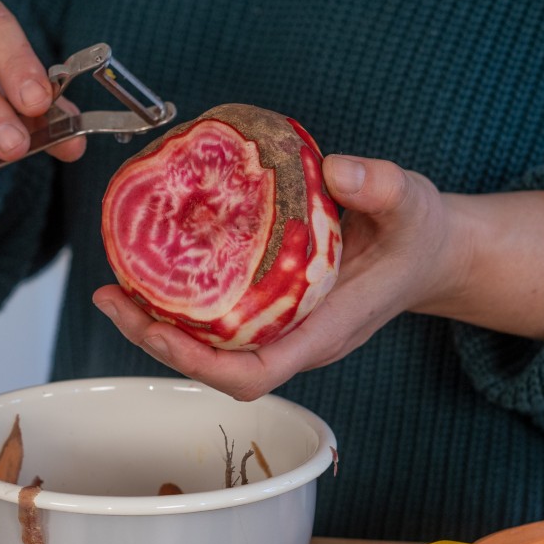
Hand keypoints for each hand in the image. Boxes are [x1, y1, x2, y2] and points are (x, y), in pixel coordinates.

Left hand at [93, 155, 543, 400]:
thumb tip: (337, 170)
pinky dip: (176, 301)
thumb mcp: (414, 203)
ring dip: (155, 324)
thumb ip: (383, 186)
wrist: (432, 251)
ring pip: (207, 346)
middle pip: (214, 366)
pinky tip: (147, 270)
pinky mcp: (269, 305)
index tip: (162, 334)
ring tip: (111, 289)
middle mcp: (294, 338)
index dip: (202, 364)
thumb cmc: (421, 235)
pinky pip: (214, 317)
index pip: (254, 373)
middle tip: (111, 297)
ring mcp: (280, 326)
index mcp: (323, 331)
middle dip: (157, 342)